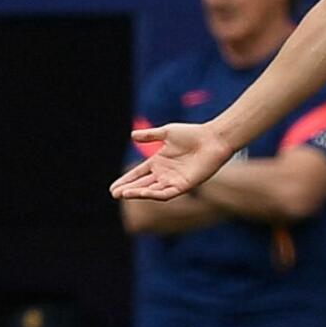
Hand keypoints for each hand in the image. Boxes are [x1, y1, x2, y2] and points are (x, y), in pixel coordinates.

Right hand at [111, 121, 234, 201]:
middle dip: (128, 189)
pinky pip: (167, 192)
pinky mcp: (185, 185)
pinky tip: (143, 193)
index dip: (125, 180)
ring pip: (152, 190)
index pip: (138, 174)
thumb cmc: (193, 134)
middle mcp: (164, 173)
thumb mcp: (167, 132)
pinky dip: (154, 194)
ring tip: (123, 194)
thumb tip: (132, 135)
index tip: (112, 187)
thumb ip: (150, 136)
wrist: (213, 138)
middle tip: (114, 194)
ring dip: (138, 193)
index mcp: (158, 162)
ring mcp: (174, 180)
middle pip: (142, 184)